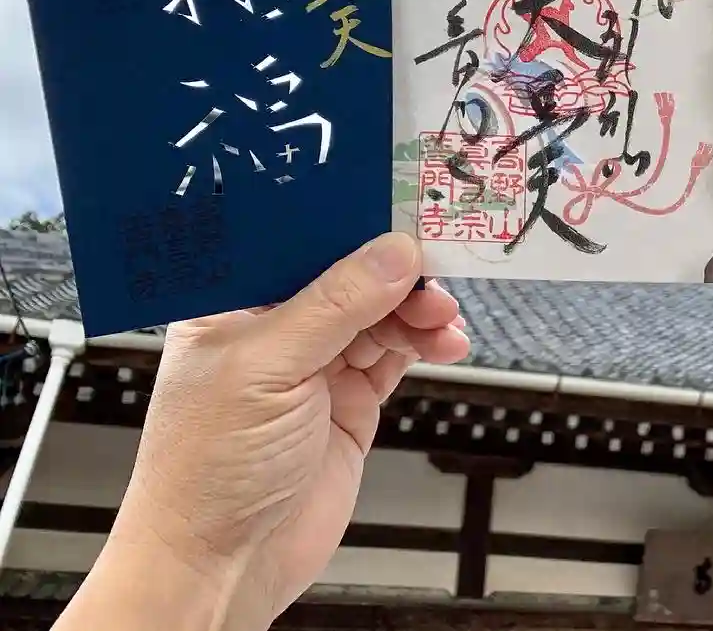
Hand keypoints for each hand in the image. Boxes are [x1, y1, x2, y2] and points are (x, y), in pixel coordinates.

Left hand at [89, 232, 470, 630]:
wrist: (223, 566)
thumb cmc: (205, 469)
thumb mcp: (268, 368)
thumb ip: (336, 305)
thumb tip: (395, 252)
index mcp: (233, 304)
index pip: (296, 239)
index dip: (348, 220)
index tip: (400, 206)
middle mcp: (275, 328)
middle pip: (350, 273)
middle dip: (395, 269)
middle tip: (436, 270)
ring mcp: (315, 365)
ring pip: (381, 312)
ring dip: (418, 308)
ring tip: (443, 319)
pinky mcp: (350, 402)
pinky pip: (397, 354)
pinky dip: (427, 343)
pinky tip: (446, 342)